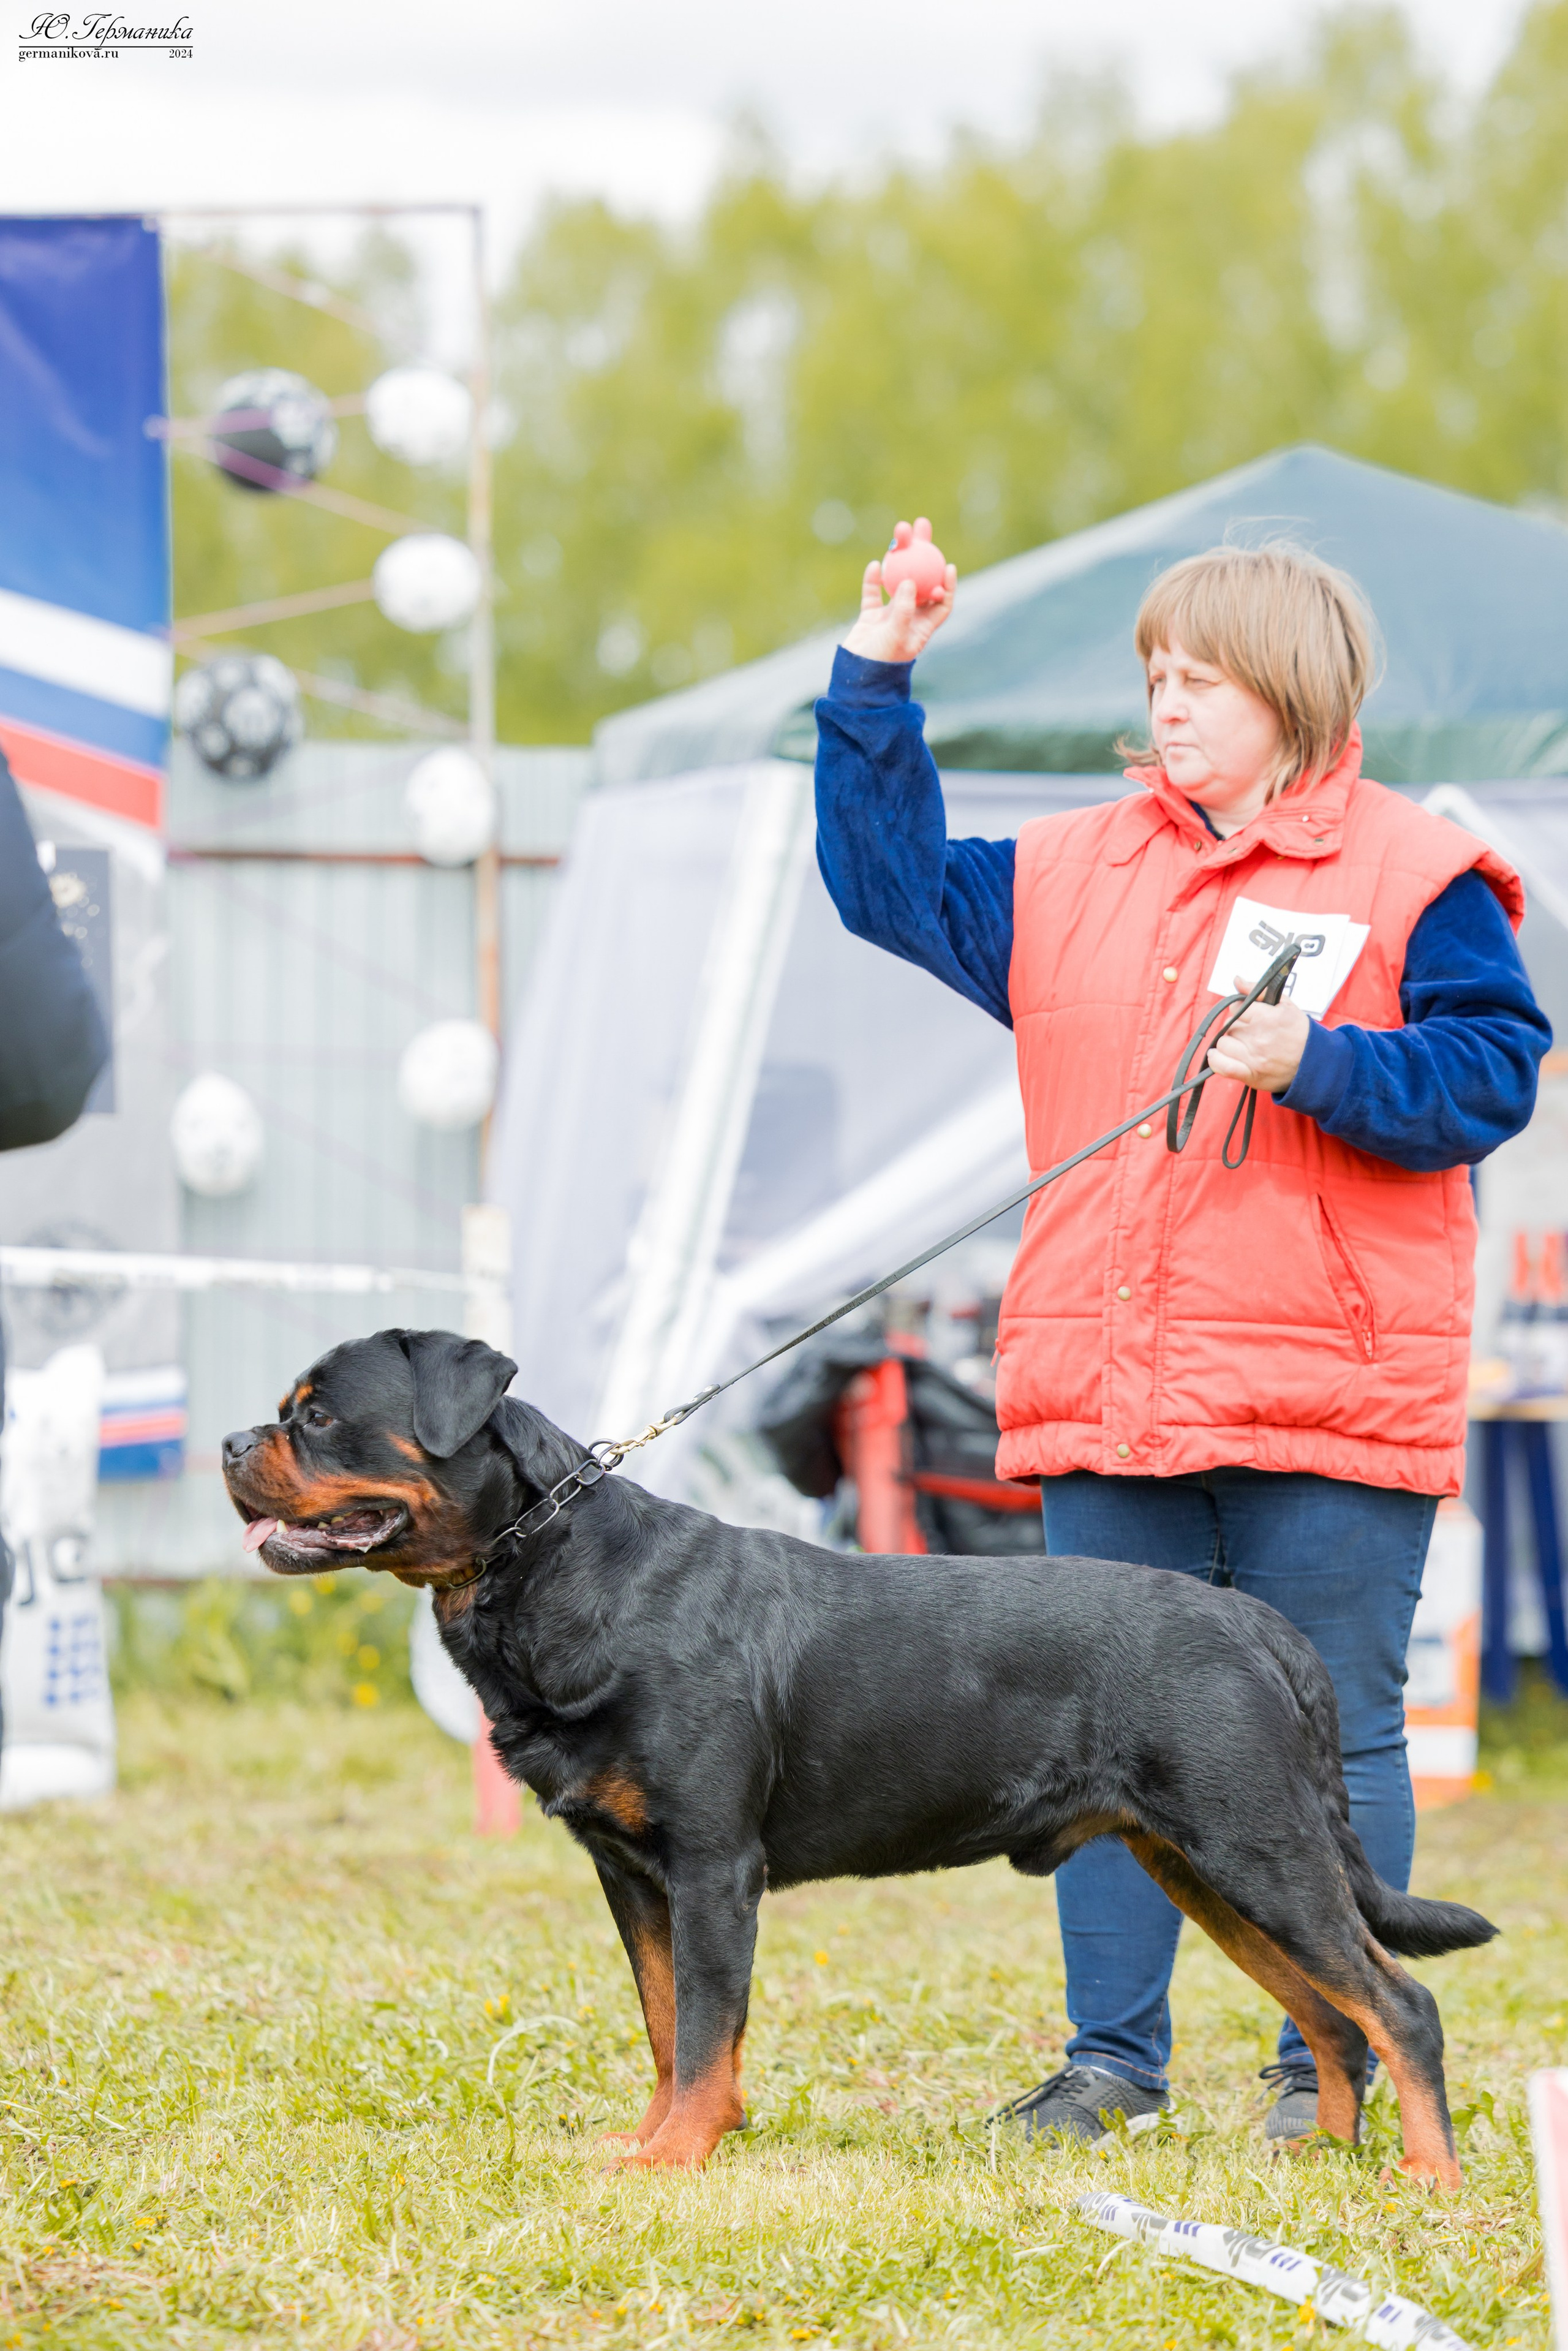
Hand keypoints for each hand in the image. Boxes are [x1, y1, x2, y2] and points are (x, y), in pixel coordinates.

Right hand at [841, 538, 957, 663]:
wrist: (855, 677)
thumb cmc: (882, 662)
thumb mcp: (897, 636)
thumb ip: (904, 609)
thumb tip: (911, 580)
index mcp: (922, 627)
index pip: (941, 602)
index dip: (947, 584)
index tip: (947, 565)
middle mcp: (909, 618)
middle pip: (921, 581)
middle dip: (923, 554)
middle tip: (922, 528)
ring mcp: (889, 616)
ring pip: (897, 580)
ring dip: (898, 557)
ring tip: (899, 533)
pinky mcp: (870, 616)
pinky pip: (873, 592)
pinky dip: (874, 579)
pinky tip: (875, 565)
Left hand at [1206, 977, 1309, 1091]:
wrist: (1315, 1063)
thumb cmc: (1300, 1033)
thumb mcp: (1285, 1005)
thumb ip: (1258, 990)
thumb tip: (1236, 980)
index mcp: (1267, 1018)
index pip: (1236, 1008)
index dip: (1241, 1011)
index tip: (1249, 1017)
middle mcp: (1258, 1038)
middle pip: (1229, 1026)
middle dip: (1236, 1027)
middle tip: (1251, 1032)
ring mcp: (1253, 1058)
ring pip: (1223, 1043)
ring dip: (1229, 1043)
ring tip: (1243, 1045)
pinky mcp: (1250, 1075)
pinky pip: (1221, 1065)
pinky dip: (1216, 1060)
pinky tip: (1220, 1055)